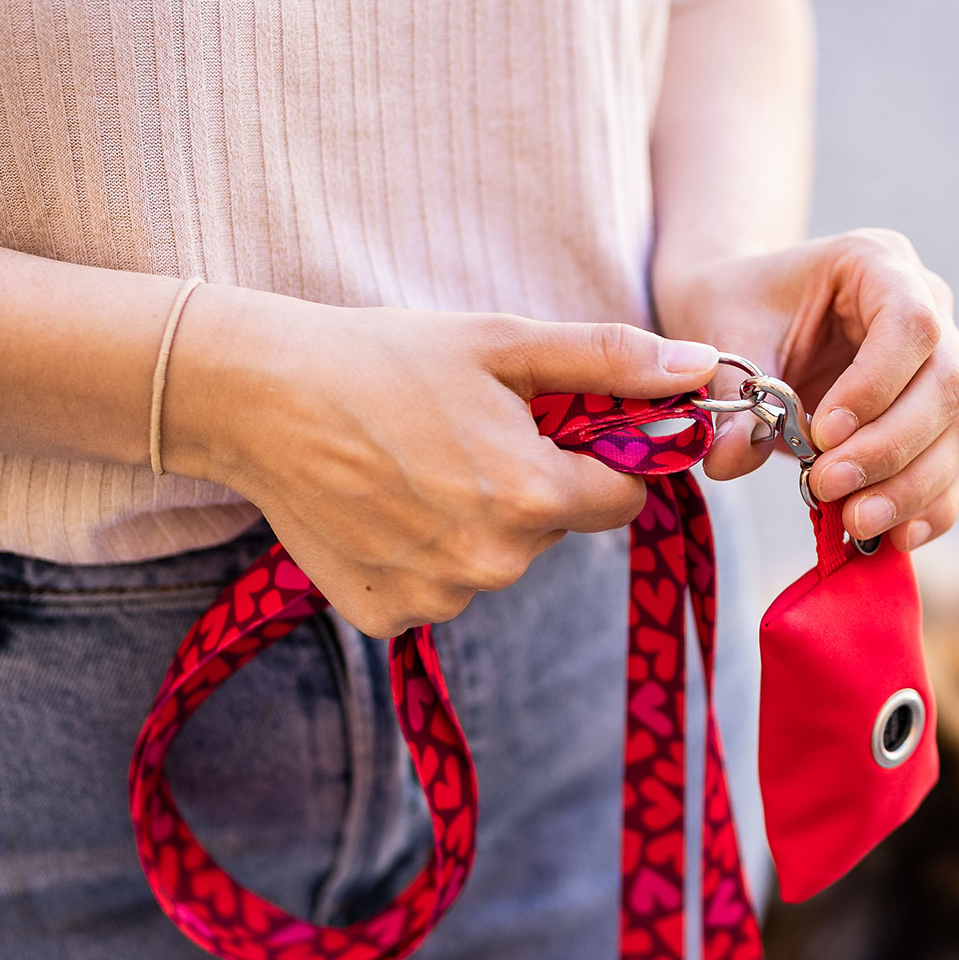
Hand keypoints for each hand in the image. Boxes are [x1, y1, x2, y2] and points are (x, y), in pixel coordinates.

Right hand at [163, 284, 718, 636]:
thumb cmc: (385, 358)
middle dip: (534, 487)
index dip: (598, 462)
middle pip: (558, 530)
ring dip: (479, 521)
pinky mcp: (386, 616)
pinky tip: (383, 505)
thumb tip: (703, 368)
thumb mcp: (507, 343)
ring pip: (500, 560)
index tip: (550, 429)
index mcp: (534, 498)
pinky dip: (424, 552)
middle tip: (467, 436)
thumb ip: (613, 361)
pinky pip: (440, 588)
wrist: (255, 396)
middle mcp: (493, 563)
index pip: (622, 501)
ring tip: (416, 465)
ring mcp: (437, 597)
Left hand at [655, 229, 958, 550]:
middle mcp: (931, 309)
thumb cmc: (740, 308)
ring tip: (854, 523)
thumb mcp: (726, 335)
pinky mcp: (941, 420)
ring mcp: (944, 366)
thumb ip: (734, 396)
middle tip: (827, 488)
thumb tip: (730, 462)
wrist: (748, 315)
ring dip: (913, 487)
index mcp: (881, 263)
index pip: (912, 325)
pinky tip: (892, 538)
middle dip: (892, 448)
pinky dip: (932, 508)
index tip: (822, 433)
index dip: (877, 387)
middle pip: (949, 384)